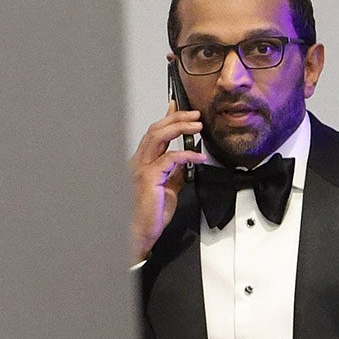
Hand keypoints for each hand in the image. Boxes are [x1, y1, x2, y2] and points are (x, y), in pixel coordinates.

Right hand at [129, 101, 206, 261]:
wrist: (140, 233)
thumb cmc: (149, 215)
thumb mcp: (168, 190)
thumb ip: (176, 174)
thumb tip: (187, 163)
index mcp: (142, 163)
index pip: (154, 134)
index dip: (166, 117)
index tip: (176, 106)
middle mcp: (139, 162)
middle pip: (156, 129)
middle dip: (176, 117)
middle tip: (195, 115)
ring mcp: (141, 168)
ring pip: (159, 137)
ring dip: (180, 127)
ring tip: (197, 125)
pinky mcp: (149, 177)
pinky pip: (170, 159)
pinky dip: (187, 155)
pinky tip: (199, 156)